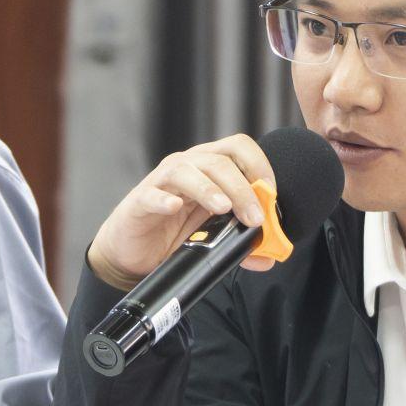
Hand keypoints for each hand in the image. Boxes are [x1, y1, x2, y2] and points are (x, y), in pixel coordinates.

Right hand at [86, 134, 279, 290]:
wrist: (134, 250)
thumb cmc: (175, 232)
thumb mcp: (214, 236)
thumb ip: (241, 243)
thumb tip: (268, 258)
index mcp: (209, 167)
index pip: (238, 147)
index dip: (258, 164)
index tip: (271, 193)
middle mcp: (187, 166)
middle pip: (218, 161)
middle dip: (241, 188)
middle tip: (254, 218)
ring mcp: (161, 181)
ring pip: (185, 170)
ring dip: (208, 189)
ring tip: (223, 209)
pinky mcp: (139, 201)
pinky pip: (151, 194)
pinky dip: (164, 199)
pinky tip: (174, 207)